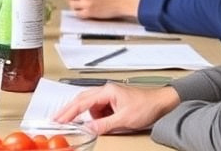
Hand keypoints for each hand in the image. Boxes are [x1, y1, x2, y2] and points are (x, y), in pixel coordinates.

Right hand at [54, 83, 179, 134]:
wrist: (161, 103)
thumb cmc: (146, 105)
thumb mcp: (124, 119)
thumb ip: (104, 124)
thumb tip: (88, 129)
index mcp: (107, 91)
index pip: (82, 102)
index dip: (69, 112)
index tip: (59, 119)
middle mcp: (106, 91)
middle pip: (82, 100)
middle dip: (69, 111)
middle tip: (58, 119)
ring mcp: (110, 96)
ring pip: (90, 106)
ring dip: (87, 116)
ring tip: (85, 124)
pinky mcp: (113, 102)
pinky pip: (99, 110)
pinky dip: (96, 117)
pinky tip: (99, 123)